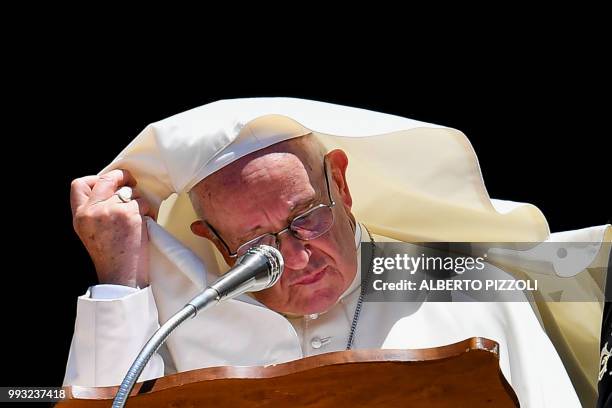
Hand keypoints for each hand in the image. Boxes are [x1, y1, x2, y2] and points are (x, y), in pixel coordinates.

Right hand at [70, 169, 153, 287]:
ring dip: (139, 201)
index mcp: (80, 216)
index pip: (79, 184)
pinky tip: (145, 224)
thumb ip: (94, 211)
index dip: (96, 178)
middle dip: (122, 176)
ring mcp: (111, 211)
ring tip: (138, 218)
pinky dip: (149, 211)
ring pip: (131, 191)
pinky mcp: (130, 214)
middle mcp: (93, 211)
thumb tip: (111, 189)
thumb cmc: (111, 258)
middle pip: (107, 178)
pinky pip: (144, 202)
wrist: (121, 278)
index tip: (109, 183)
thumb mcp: (90, 232)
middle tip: (131, 181)